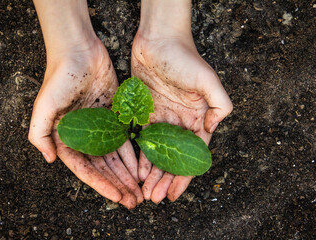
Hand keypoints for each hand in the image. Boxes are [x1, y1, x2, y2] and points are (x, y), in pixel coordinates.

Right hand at [30, 0, 142, 208]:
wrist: (79, 51)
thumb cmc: (59, 78)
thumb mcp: (42, 107)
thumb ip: (39, 134)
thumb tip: (49, 160)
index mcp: (65, 138)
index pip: (85, 169)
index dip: (101, 185)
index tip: (118, 197)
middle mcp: (83, 136)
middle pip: (103, 167)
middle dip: (118, 185)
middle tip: (134, 201)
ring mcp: (99, 127)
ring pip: (114, 157)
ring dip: (126, 175)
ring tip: (140, 191)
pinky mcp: (113, 117)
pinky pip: (124, 140)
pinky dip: (131, 155)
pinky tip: (141, 169)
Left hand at [131, 33, 232, 202]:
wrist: (158, 40)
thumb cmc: (185, 58)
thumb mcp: (208, 80)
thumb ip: (220, 106)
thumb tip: (212, 132)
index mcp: (197, 118)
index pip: (191, 155)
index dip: (184, 176)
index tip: (174, 194)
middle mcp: (180, 122)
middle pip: (172, 158)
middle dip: (165, 179)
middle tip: (154, 198)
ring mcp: (162, 118)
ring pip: (156, 152)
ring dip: (152, 173)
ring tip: (145, 191)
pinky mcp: (144, 112)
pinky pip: (141, 138)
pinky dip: (140, 155)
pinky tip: (136, 170)